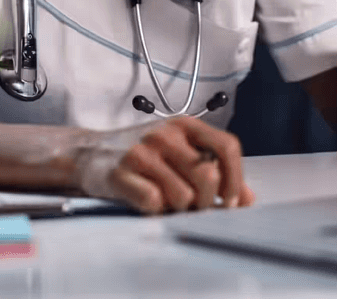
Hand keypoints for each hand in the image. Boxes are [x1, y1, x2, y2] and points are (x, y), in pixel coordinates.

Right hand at [73, 117, 255, 214]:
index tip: (232, 201)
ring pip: (183, 195)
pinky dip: (155, 210)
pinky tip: (147, 201)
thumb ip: (214, 168)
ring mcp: (142, 152)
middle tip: (195, 206)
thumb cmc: (142, 153)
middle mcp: (165, 134)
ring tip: (167, 201)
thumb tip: (247, 198)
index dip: (236, 178)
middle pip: (208, 175)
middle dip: (207, 201)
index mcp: (185, 125)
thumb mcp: (179, 150)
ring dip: (179, 208)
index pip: (227, 146)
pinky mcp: (121, 174)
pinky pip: (154, 203)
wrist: (89, 152)